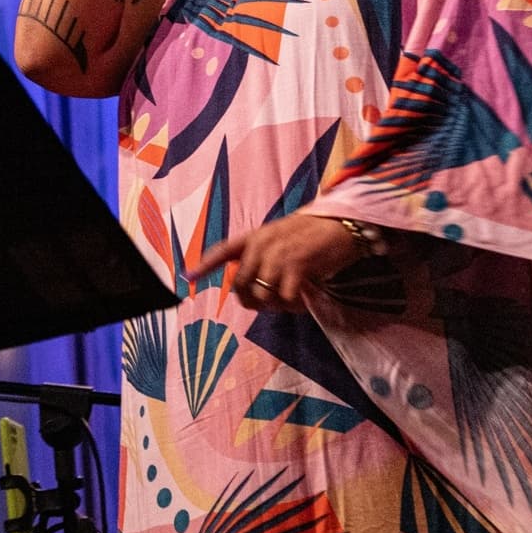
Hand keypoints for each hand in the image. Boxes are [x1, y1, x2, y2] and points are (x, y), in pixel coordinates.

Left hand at [187, 214, 362, 311]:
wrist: (343, 226)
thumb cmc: (314, 235)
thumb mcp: (281, 237)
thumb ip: (263, 255)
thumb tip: (249, 285)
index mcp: (255, 236)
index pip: (223, 250)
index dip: (204, 265)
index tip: (188, 277)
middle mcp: (261, 244)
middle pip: (240, 285)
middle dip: (253, 301)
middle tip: (275, 303)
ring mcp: (277, 254)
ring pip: (261, 295)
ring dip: (277, 305)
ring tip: (293, 299)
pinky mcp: (296, 265)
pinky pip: (284, 298)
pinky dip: (294, 306)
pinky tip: (303, 301)